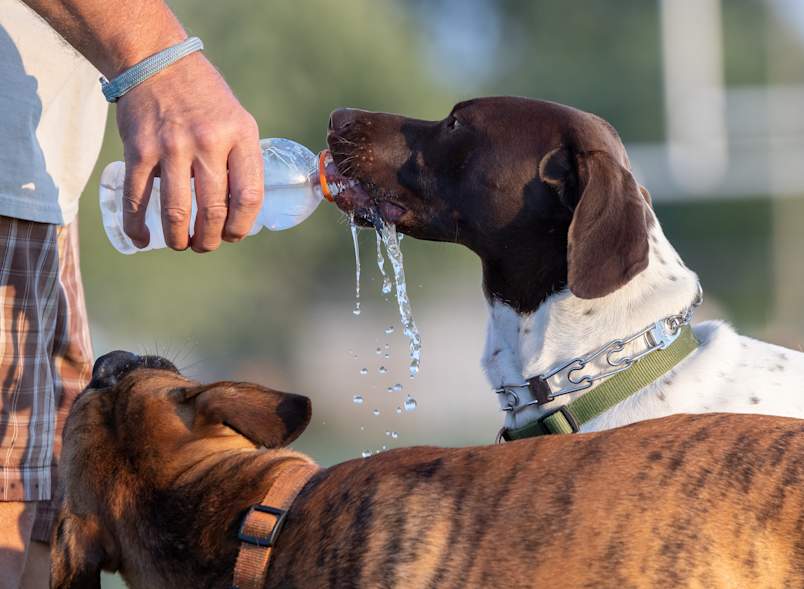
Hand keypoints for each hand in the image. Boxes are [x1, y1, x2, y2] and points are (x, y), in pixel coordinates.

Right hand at [116, 52, 262, 251]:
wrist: (156, 61)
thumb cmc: (204, 98)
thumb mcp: (238, 121)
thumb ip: (241, 160)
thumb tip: (240, 210)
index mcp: (240, 136)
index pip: (249, 196)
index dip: (242, 226)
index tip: (234, 235)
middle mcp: (207, 142)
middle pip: (214, 210)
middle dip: (210, 239)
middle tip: (206, 244)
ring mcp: (171, 147)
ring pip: (176, 212)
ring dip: (179, 239)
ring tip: (181, 244)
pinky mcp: (139, 150)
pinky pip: (137, 199)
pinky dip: (137, 226)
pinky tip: (142, 239)